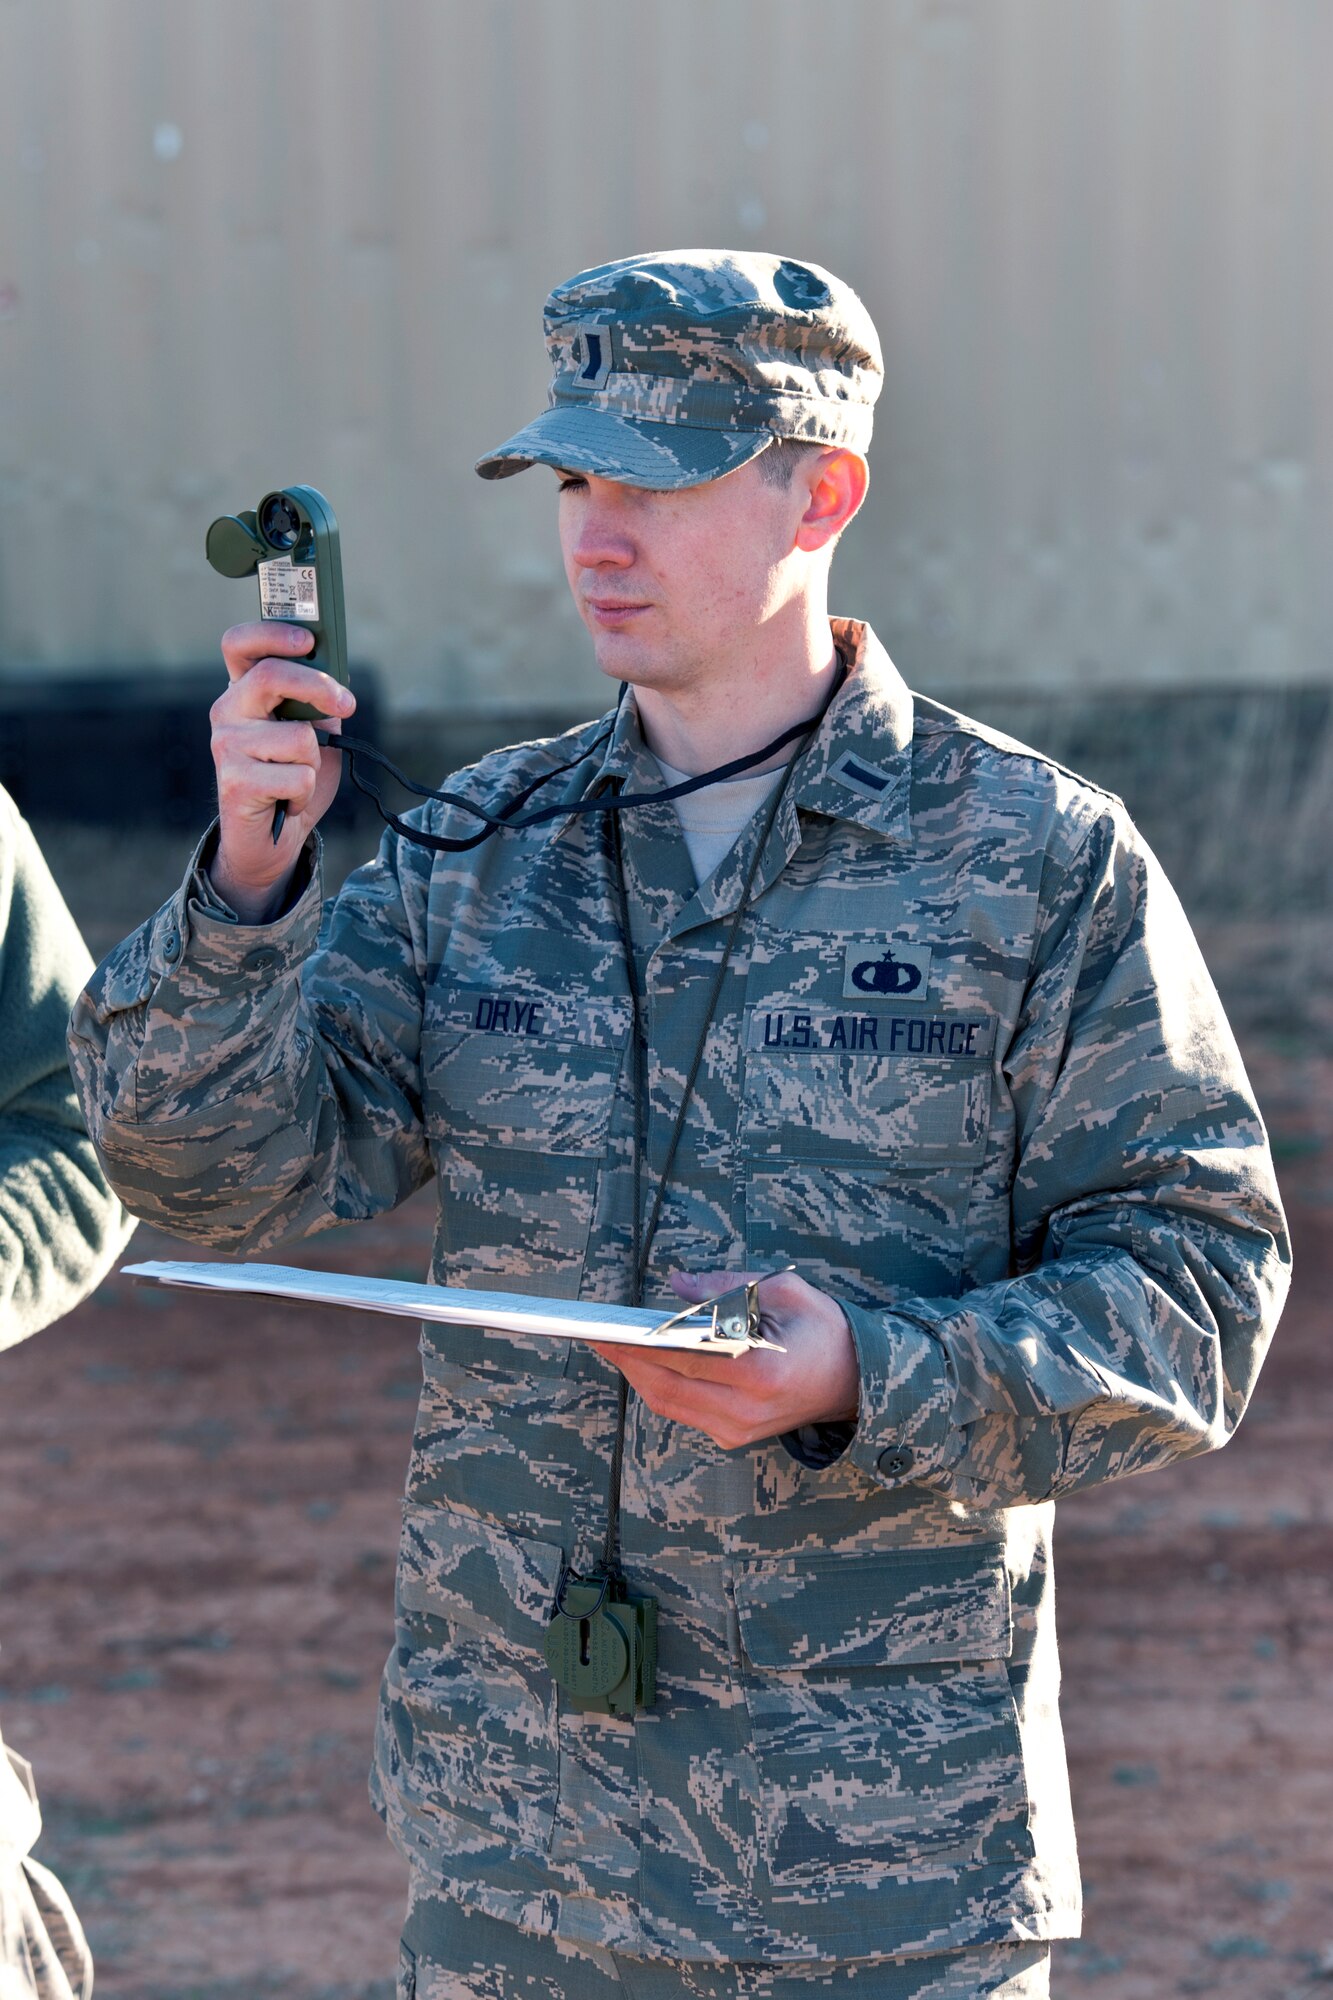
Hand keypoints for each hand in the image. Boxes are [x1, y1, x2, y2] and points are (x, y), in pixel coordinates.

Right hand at [209, 621, 356, 920]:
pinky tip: (287, 799)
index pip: (239, 644)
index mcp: (243, 691)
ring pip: (298, 738)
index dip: (271, 633)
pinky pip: (298, 776)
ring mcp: (226, 745)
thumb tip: (336, 677)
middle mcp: (227, 711)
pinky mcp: (234, 781)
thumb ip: (319, 703)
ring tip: (296, 776)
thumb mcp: (315, 733)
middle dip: (320, 687)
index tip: (307, 641)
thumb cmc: (293, 778)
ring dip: (313, 763)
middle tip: (346, 705)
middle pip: (271, 675)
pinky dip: (305, 792)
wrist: (272, 838)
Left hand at [589, 1268, 858, 1450]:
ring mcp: (738, 1430)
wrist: (857, 1380)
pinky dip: (659, 1387)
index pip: (679, 1358)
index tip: (603, 1328)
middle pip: (663, 1388)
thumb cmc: (823, 1329)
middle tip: (595, 1333)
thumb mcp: (783, 1289)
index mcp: (758, 1371)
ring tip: (612, 1344)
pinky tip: (645, 1362)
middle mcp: (744, 1410)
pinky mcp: (734, 1437)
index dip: (634, 1344)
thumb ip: (725, 1285)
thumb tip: (678, 1283)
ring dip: (636, 1374)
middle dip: (624, 1360)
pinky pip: (683, 1412)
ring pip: (667, 1404)